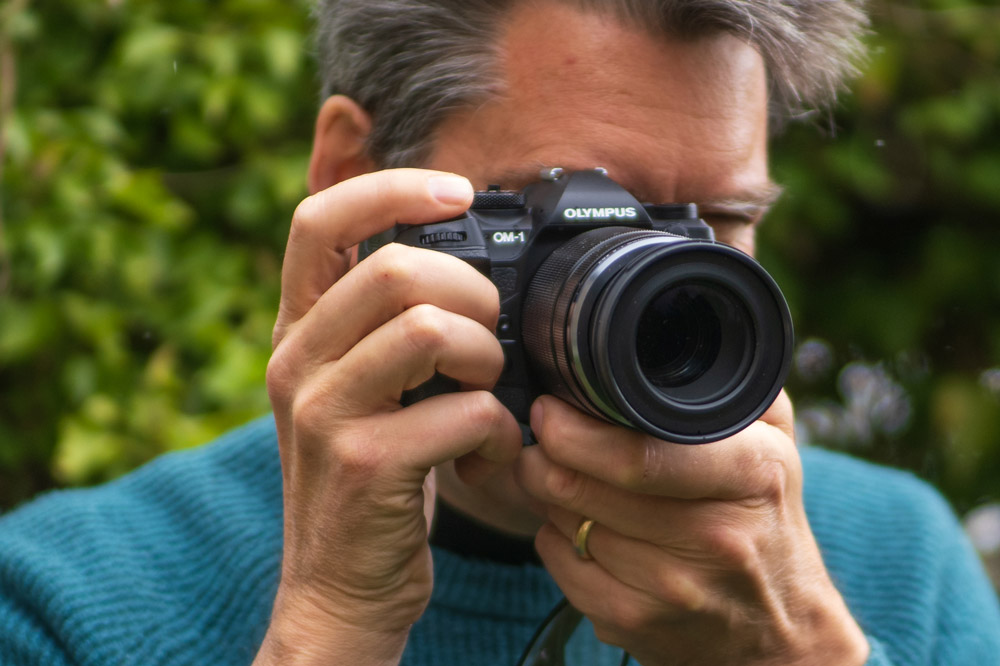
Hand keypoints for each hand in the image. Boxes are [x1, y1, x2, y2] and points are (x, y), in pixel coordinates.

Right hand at [258, 169, 522, 664]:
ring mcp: (322, 414)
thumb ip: (384, 325)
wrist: (341, 588)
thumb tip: (464, 260)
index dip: (392, 187)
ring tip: (489, 393)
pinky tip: (489, 455)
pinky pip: (463, 410)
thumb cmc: (372, 476)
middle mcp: (296, 362)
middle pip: (396, 268)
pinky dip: (499, 429)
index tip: (457, 193)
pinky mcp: (363, 465)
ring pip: (428, 328)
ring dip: (487, 357)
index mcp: (299, 331)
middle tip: (490, 338)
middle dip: (472, 292)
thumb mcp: (359, 387)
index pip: (319, 219)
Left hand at [515, 392, 869, 665]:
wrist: (781, 631)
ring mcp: (672, 589)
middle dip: (542, 455)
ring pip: (562, 522)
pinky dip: (554, 537)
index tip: (550, 410)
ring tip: (560, 474)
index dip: (576, 431)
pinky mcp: (636, 624)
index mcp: (750, 475)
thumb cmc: (767, 520)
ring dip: (546, 493)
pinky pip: (559, 564)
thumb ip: (734, 383)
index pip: (638, 454)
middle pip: (582, 488)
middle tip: (538, 436)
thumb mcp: (774, 443)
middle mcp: (714, 537)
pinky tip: (576, 524)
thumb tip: (694, 312)